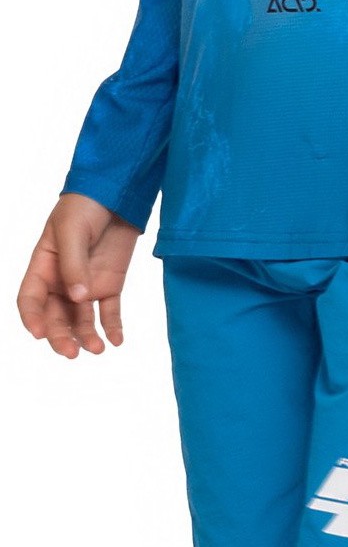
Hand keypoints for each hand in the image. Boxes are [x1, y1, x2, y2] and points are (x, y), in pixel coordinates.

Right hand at [17, 194, 140, 359]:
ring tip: (97, 348)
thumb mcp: (72, 230)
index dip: (32, 318)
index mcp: (43, 266)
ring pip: (81, 319)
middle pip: (55, 316)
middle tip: (71, 352)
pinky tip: (116, 341)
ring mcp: (86, 285)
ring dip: (86, 336)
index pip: (30, 298)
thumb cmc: (84, 205)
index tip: (39, 333)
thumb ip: (73, 264)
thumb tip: (79, 298)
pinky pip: (109, 312)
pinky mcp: (110, 285)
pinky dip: (112, 328)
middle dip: (60, 336)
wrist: (118, 193)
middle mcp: (61, 281)